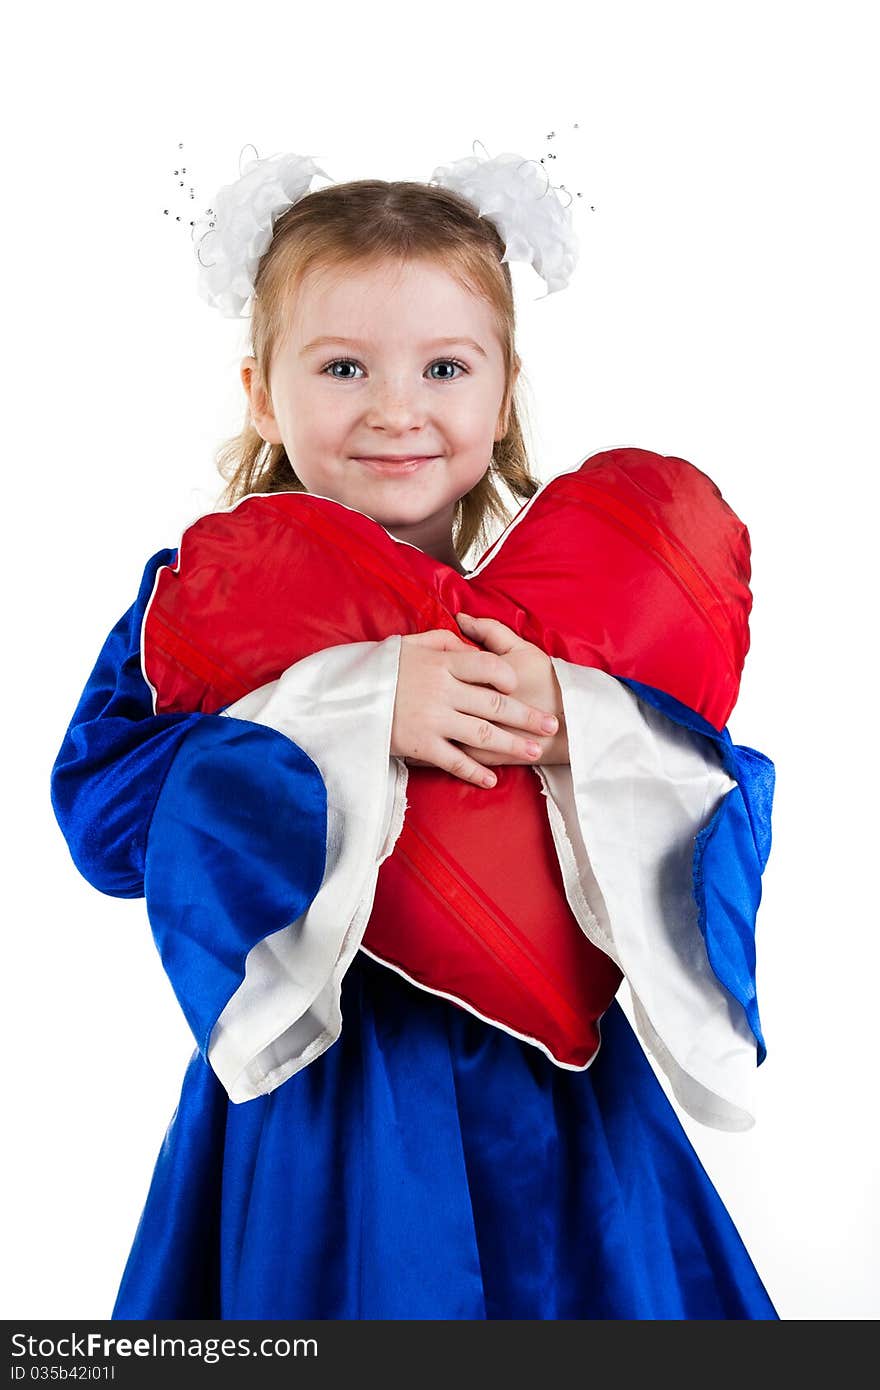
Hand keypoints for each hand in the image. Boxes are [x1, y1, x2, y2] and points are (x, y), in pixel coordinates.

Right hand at [390, 628, 560, 787]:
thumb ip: (440, 641)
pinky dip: (474, 772)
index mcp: (440, 662)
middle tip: (551, 725)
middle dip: (527, 716)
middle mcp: (441, 690)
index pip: (487, 666)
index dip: (509, 676)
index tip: (520, 685)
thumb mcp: (407, 645)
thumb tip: (466, 641)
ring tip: (533, 752)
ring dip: (512, 745)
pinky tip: (491, 780)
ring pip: (482, 734)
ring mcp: (432, 719)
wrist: (340, 698)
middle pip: (495, 703)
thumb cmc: (377, 670)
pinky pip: (454, 761)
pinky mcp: (420, 745)